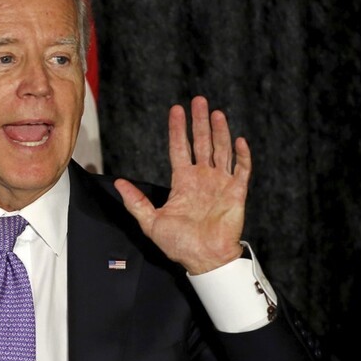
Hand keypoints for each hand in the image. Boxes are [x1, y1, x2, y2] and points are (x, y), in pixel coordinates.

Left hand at [114, 96, 250, 274]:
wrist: (203, 259)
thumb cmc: (179, 244)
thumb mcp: (150, 222)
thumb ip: (136, 201)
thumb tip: (118, 183)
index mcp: (183, 182)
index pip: (179, 148)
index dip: (178, 129)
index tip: (176, 109)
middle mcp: (202, 178)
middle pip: (201, 143)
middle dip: (200, 122)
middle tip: (199, 101)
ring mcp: (220, 183)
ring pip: (221, 150)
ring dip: (220, 132)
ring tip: (216, 112)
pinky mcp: (236, 193)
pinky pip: (242, 170)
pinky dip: (242, 156)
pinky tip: (239, 141)